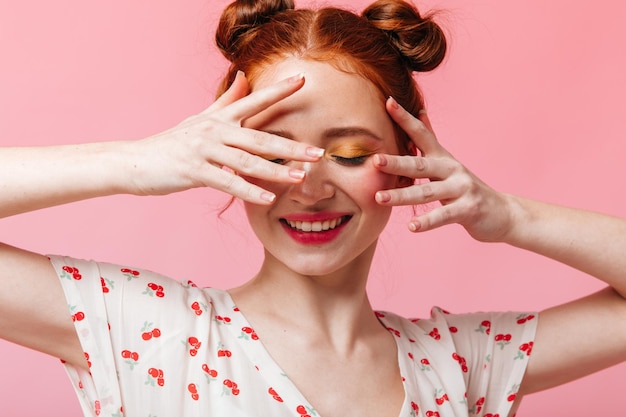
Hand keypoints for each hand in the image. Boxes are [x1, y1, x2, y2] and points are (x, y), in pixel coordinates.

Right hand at [130, 72, 322, 203]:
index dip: (278, 90)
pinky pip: (227, 182)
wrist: (136, 161)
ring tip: (300, 178)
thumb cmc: (173, 143)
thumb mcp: (201, 119)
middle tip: (318, 153)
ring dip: (276, 171)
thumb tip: (244, 77)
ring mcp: (203, 150)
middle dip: (291, 146)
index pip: (254, 100)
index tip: (302, 81)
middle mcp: (214, 130)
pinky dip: (249, 191)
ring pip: (247, 161)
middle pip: (260, 137)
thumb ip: (226, 100)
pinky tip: (268, 198)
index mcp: (219, 118)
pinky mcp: (194, 171)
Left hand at [373, 97, 512, 241]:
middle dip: (396, 162)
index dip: (405, 119)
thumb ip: (431, 140)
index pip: (422, 134)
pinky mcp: (468, 209)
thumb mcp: (448, 162)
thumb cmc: (466, 188)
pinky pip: (444, 216)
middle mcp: (452, 169)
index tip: (388, 102)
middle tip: (375, 160)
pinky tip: (411, 227)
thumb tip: (420, 112)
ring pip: (427, 192)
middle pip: (420, 164)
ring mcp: (461, 188)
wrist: (503, 212)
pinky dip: (427, 222)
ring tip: (380, 198)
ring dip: (402, 196)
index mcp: (442, 158)